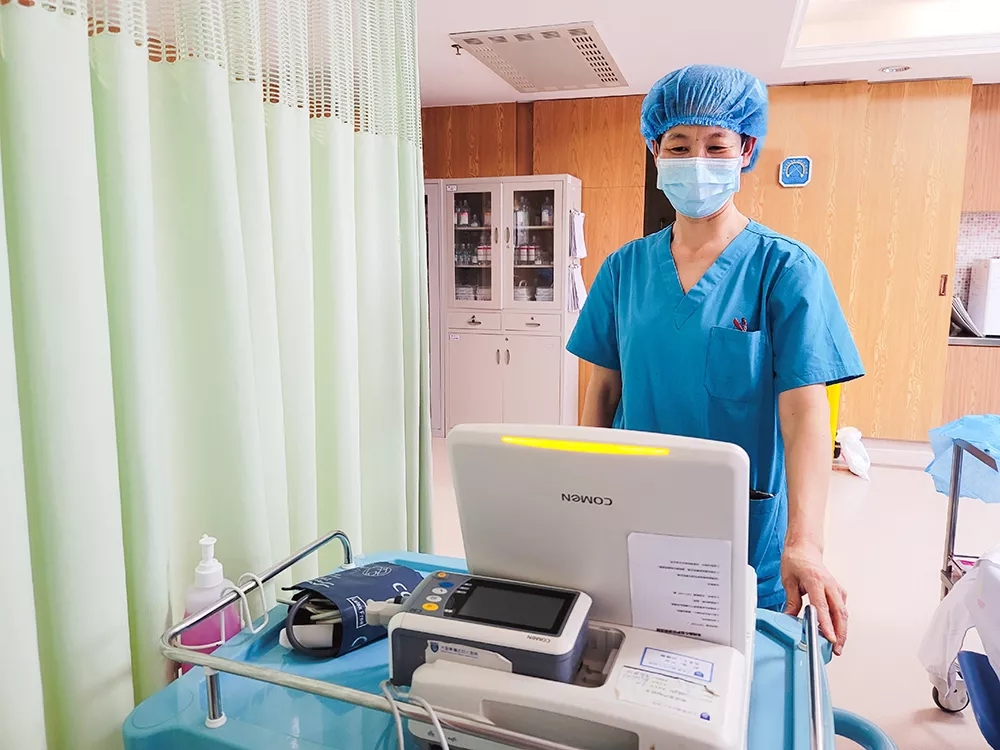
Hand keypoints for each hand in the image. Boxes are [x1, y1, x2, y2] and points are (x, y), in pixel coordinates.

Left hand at [781, 541, 847, 655]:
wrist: (805, 548)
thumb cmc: (796, 561)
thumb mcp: (788, 580)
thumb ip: (792, 601)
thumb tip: (790, 618)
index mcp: (815, 580)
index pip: (822, 607)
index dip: (827, 624)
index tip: (829, 638)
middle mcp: (829, 584)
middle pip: (839, 613)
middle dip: (840, 633)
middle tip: (836, 648)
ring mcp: (836, 587)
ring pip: (843, 612)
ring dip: (842, 629)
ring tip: (837, 645)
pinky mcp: (838, 591)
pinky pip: (842, 608)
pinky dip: (841, 621)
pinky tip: (836, 630)